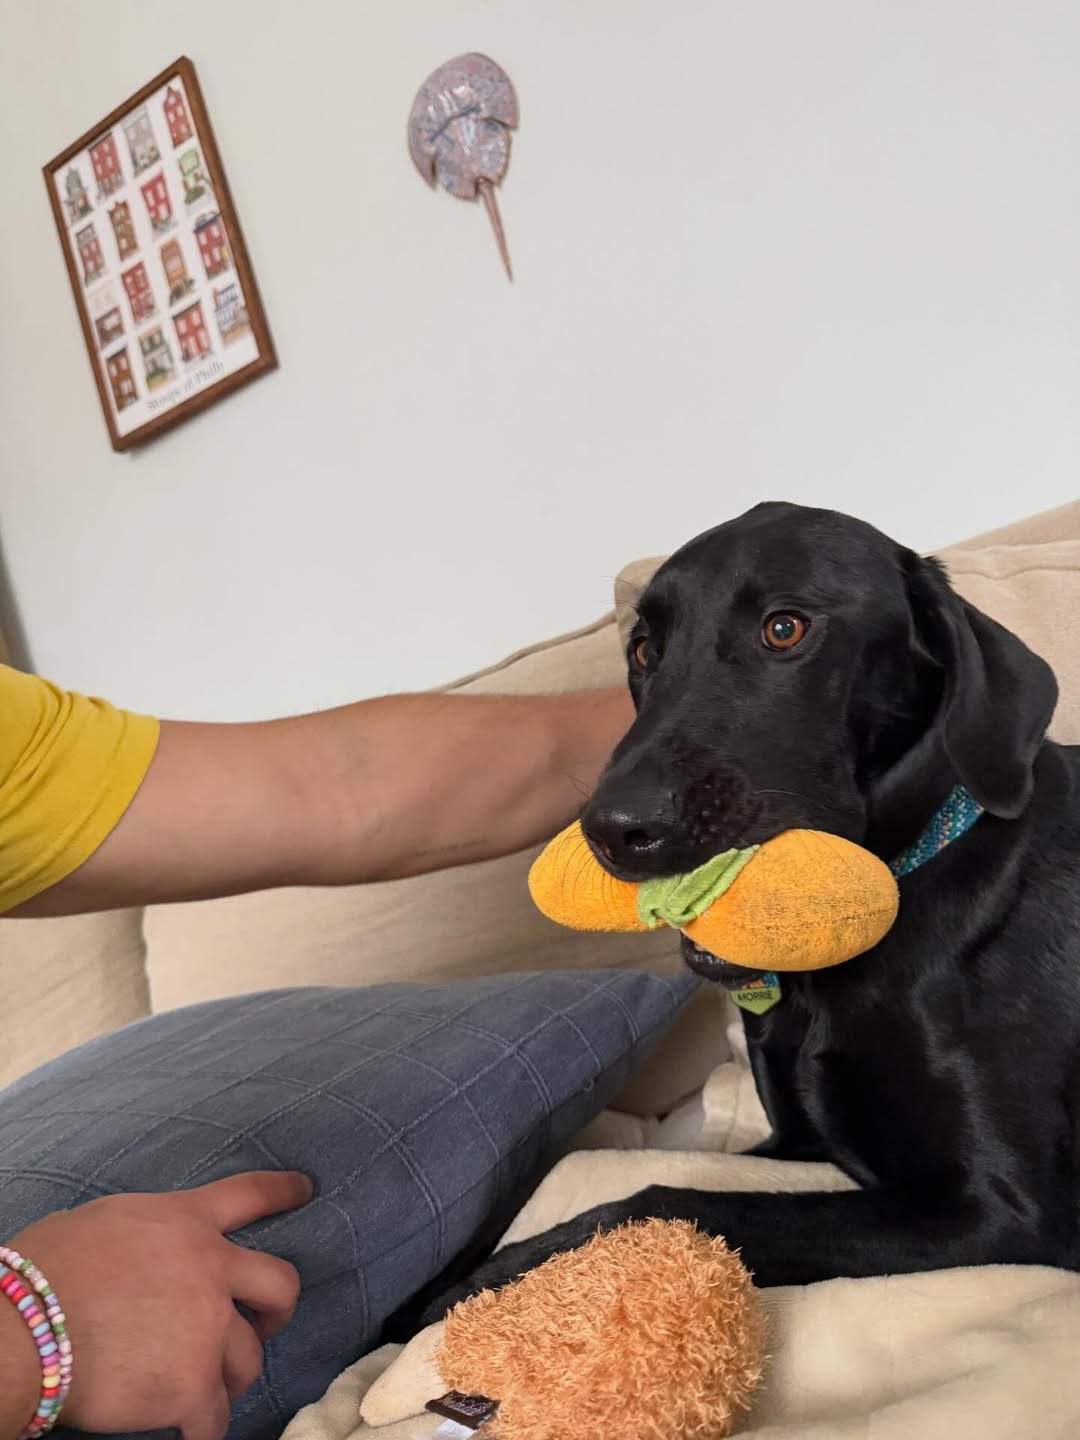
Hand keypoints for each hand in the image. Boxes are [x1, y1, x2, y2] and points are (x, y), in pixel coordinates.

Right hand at [2, 1172, 310, 1439]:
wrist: (23, 1330)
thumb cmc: (43, 1273)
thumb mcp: (103, 1223)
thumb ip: (142, 1236)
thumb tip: (139, 1253)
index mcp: (184, 1221)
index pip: (249, 1195)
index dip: (284, 1191)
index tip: (307, 1189)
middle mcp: (210, 1268)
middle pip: (280, 1285)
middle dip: (276, 1309)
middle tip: (260, 1325)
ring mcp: (208, 1327)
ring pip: (249, 1359)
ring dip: (229, 1375)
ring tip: (202, 1387)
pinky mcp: (193, 1384)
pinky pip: (214, 1418)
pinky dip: (203, 1428)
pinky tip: (189, 1432)